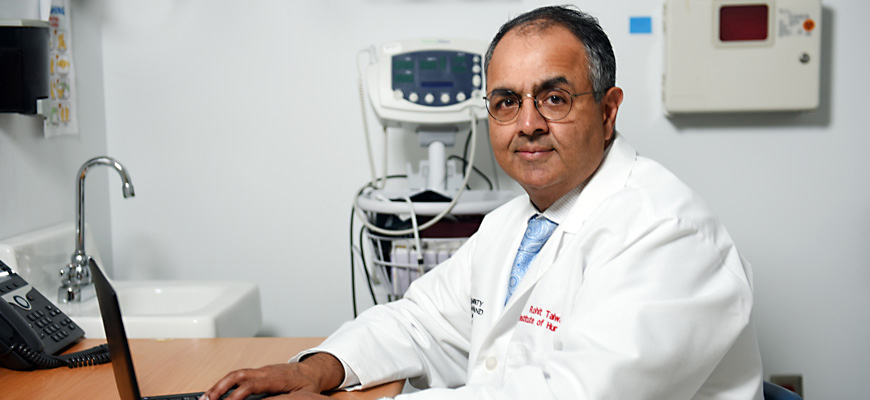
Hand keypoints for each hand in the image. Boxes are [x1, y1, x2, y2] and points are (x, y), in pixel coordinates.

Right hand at [201, 353, 344, 399]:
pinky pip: (239, 375)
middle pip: (238, 375)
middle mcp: (265, 371)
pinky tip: (216, 392)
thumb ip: (284, 399)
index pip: (251, 385)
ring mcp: (261, 370)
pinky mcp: (258, 372)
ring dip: (219, 385)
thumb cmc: (307, 384)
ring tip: (205, 397)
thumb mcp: (302, 395)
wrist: (312, 370)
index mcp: (276, 378)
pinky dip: (225, 383)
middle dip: (220, 387)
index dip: (237, 395)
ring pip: (236, 374)